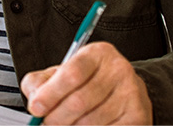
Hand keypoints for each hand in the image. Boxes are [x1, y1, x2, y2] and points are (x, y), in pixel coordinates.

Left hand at [20, 42, 152, 124]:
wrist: (122, 92)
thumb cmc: (86, 83)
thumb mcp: (60, 74)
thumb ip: (40, 83)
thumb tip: (35, 102)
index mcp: (97, 54)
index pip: (72, 74)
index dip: (50, 94)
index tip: (36, 108)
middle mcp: (118, 69)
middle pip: (79, 102)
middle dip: (56, 118)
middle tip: (47, 123)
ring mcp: (131, 93)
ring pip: (90, 122)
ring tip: (68, 124)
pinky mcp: (138, 116)